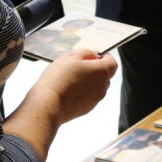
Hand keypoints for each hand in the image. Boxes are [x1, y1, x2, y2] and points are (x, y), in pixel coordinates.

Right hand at [4, 47, 117, 161]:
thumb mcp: (71, 57)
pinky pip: (88, 97)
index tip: (92, 56)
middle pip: (104, 75)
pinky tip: (67, 90)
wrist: (48, 105)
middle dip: (93, 69)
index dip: (104, 58)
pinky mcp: (87, 109)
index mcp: (102, 72)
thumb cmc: (59, 79)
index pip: (112, 63)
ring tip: (69, 79)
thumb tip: (93, 55)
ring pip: (95, 86)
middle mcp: (102, 87)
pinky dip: (81, 92)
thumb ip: (86, 53)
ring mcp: (95, 99)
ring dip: (87, 81)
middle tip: (76, 66)